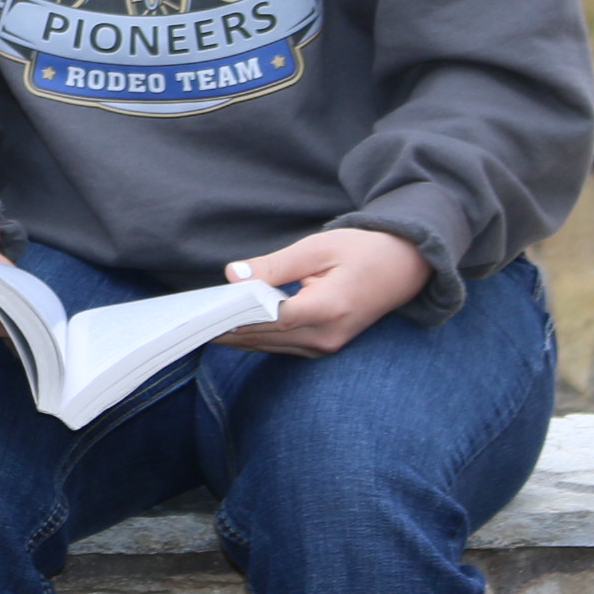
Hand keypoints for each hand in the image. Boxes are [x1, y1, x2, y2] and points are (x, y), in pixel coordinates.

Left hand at [218, 227, 430, 355]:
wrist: (404, 266)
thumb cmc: (362, 250)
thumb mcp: (316, 248)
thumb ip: (274, 266)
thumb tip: (233, 275)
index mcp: (330, 307)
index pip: (273, 319)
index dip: (237, 317)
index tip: (204, 313)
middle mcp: (328, 334)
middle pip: (267, 337)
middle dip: (228, 329)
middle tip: (189, 320)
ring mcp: (328, 345)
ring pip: (272, 345)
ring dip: (238, 335)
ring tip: (200, 323)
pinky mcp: (325, 345)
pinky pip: (283, 344)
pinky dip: (257, 335)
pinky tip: (230, 325)